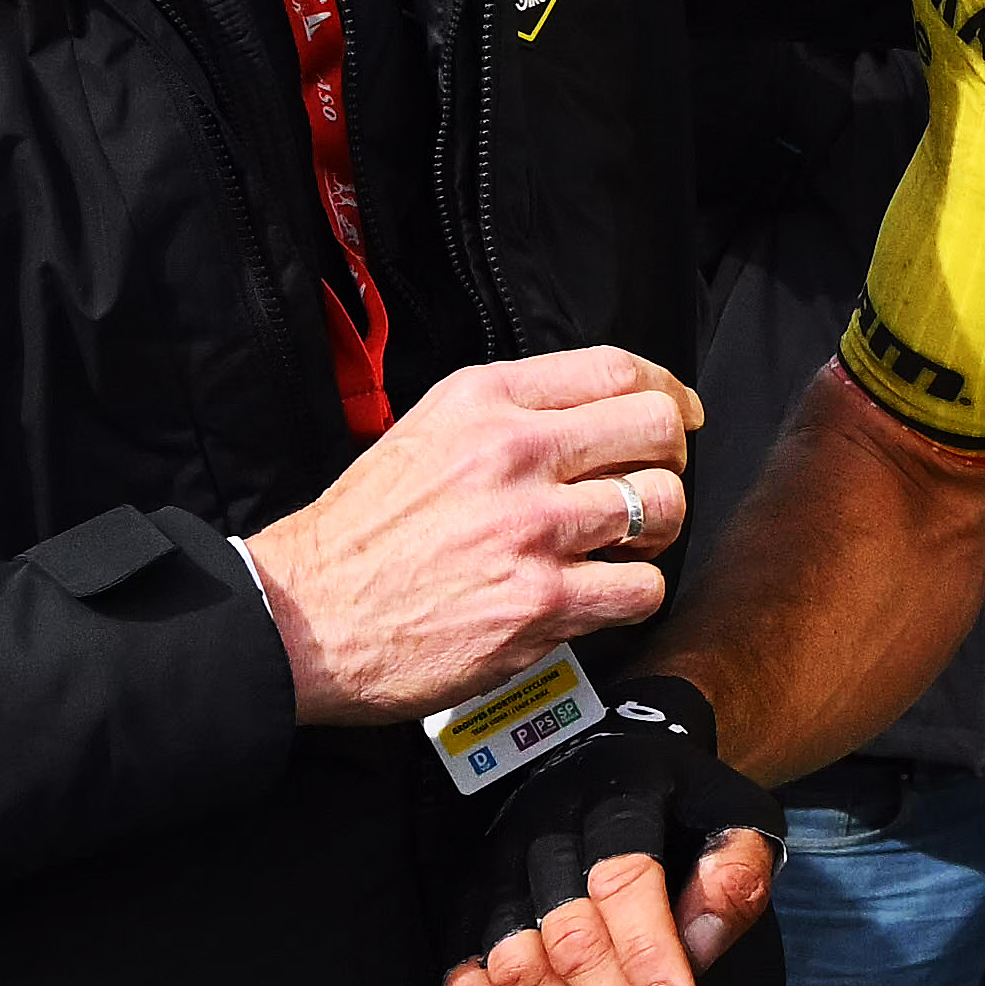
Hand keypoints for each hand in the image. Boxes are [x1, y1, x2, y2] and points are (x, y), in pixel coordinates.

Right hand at [244, 347, 695, 724]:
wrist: (306, 617)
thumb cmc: (361, 534)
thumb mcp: (425, 431)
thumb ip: (505, 415)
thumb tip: (589, 417)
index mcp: (483, 401)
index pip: (615, 368)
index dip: (666, 391)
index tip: (678, 414)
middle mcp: (514, 454)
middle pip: (656, 429)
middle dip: (669, 458)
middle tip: (652, 484)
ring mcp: (533, 530)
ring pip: (661, 507)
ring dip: (656, 531)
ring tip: (623, 546)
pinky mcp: (541, 602)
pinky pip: (641, 589)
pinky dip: (632, 594)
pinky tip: (600, 596)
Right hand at [440, 677, 781, 985]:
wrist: (608, 768)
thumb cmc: (680, 807)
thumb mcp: (734, 814)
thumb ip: (735, 875)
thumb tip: (699, 952)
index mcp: (617, 792)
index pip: (622, 879)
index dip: (650, 958)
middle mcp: (542, 827)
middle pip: (569, 937)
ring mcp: (493, 870)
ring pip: (515, 968)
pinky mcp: (465, 911)